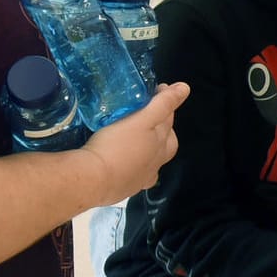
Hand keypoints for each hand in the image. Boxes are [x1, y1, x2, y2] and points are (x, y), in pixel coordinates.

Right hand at [82, 82, 184, 204]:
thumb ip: (163, 104)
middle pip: (165, 144)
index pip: (169, 121)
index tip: (157, 90)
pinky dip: (131, 166)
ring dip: (146, 149)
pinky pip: (132, 176)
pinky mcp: (122, 188)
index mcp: (162, 147)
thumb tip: (184, 88)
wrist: (91, 180)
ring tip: (133, 138)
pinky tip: (121, 162)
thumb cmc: (117, 146)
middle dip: (161, 129)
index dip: (165, 103)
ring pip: (150, 162)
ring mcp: (139, 179)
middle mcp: (155, 164)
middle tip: (147, 115)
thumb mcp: (143, 120)